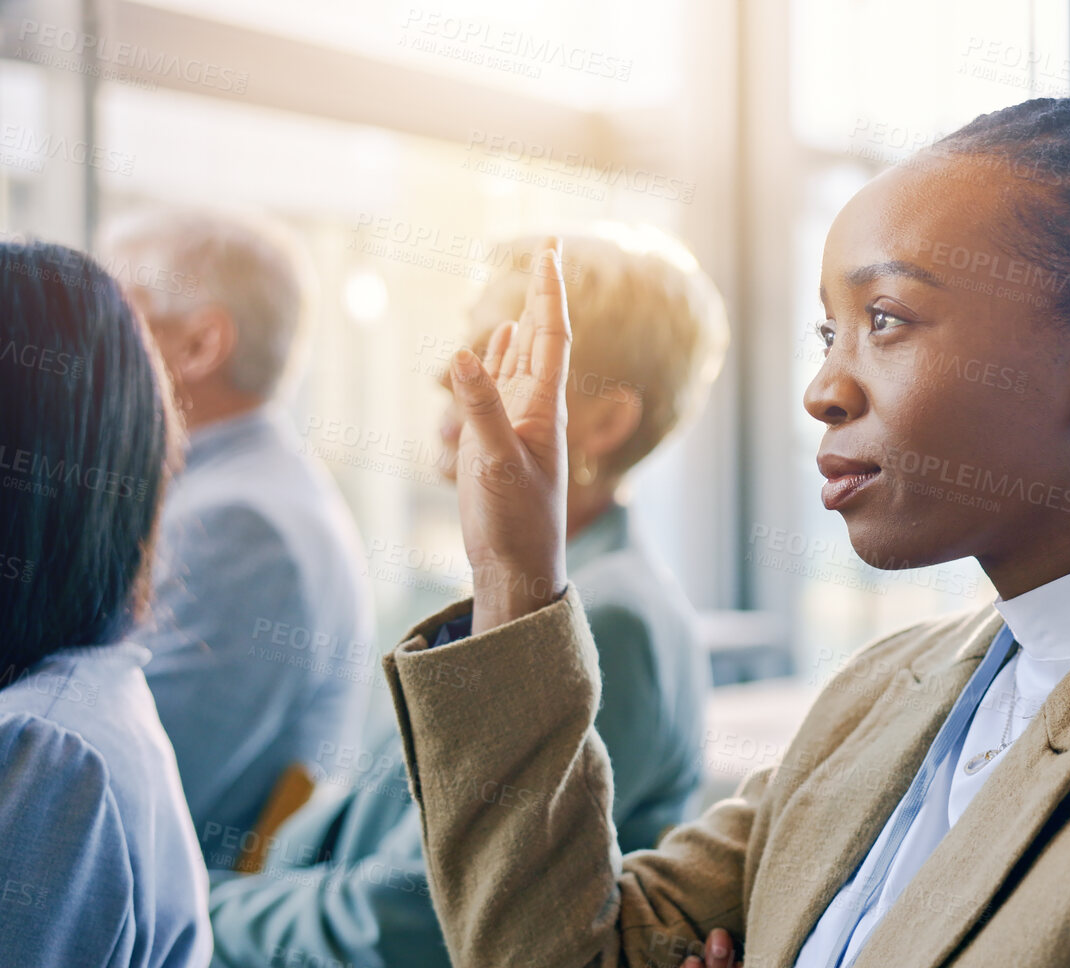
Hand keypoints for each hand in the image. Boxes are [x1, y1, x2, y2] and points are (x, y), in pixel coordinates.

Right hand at [446, 239, 572, 631]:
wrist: (515, 565)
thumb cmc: (515, 522)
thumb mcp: (496, 464)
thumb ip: (482, 410)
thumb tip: (466, 352)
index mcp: (543, 406)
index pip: (549, 334)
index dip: (549, 291)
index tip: (551, 251)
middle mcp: (531, 406)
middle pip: (538, 336)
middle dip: (541, 292)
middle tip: (547, 247)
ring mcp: (511, 420)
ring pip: (518, 355)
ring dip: (521, 316)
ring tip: (529, 281)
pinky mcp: (490, 438)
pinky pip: (496, 382)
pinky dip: (496, 353)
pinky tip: (497, 337)